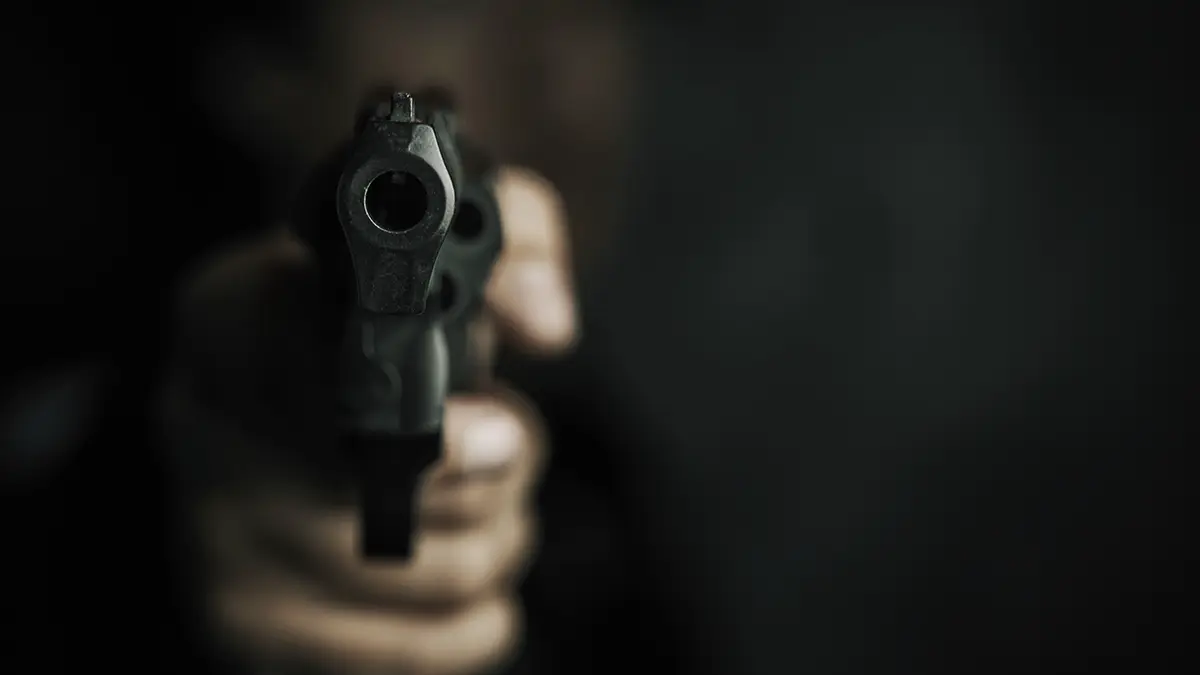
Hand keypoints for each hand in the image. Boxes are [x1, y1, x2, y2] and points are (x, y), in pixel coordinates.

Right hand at [161, 168, 575, 673]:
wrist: (279, 390)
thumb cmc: (370, 324)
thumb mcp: (438, 243)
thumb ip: (518, 240)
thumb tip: (546, 321)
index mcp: (231, 320)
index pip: (335, 387)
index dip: (442, 430)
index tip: (499, 434)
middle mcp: (200, 431)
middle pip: (408, 499)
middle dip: (500, 475)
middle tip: (501, 442)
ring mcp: (213, 544)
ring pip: (434, 580)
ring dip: (500, 539)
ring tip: (483, 497)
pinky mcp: (249, 632)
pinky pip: (422, 654)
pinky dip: (478, 619)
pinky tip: (460, 568)